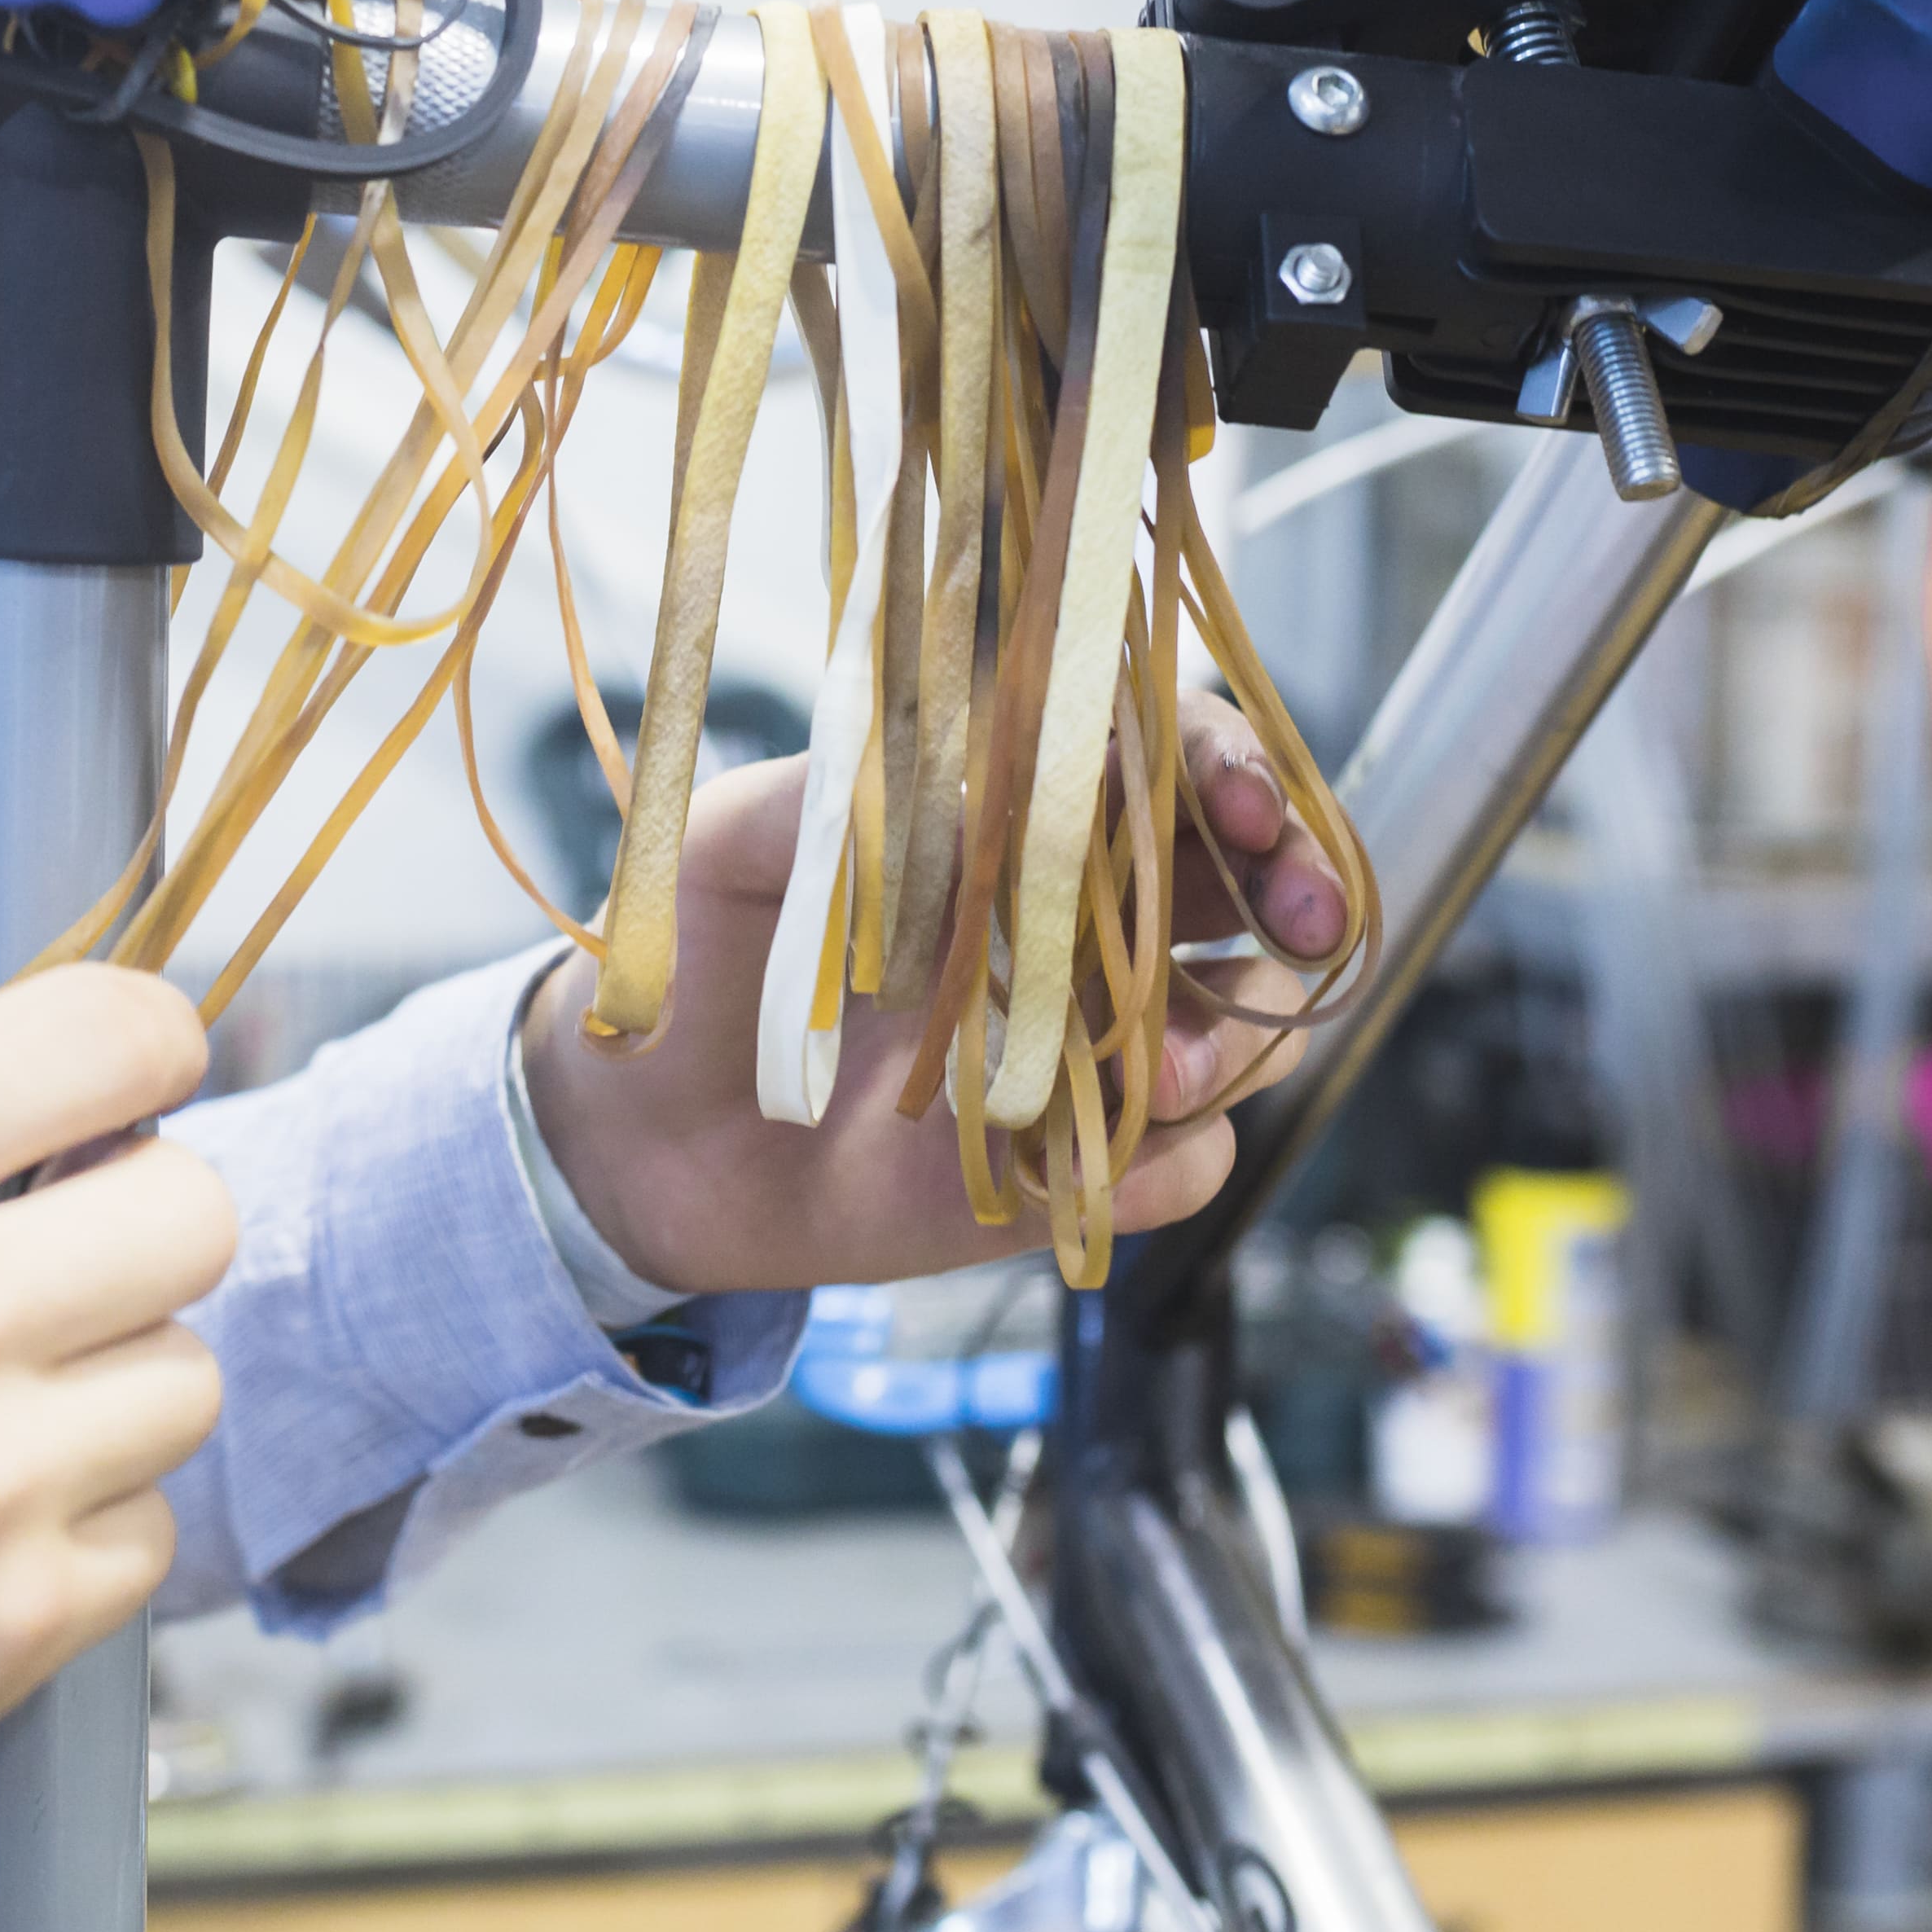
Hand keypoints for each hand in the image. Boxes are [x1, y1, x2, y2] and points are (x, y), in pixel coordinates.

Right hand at [0, 967, 234, 1912]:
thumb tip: (35, 1079)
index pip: (114, 1031)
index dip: (147, 1052)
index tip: (127, 1093)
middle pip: (198, 1210)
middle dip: (139, 1232)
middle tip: (54, 1276)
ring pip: (186, 1378)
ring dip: (105, 1396)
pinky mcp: (12, 1625)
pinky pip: (150, 1530)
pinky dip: (77, 1535)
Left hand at [520, 693, 1347, 1295]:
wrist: (629, 1133)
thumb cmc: (690, 957)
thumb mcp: (735, 845)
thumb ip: (847, 800)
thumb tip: (979, 788)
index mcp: (1012, 819)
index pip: (1165, 762)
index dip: (1229, 768)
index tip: (1243, 802)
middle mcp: (1074, 926)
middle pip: (1246, 887)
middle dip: (1297, 890)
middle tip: (1302, 920)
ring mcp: (1082, 1050)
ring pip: (1240, 1032)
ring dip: (1231, 1042)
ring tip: (1160, 1069)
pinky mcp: (1066, 1168)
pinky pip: (1179, 1169)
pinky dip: (1164, 1163)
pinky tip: (1093, 1161)